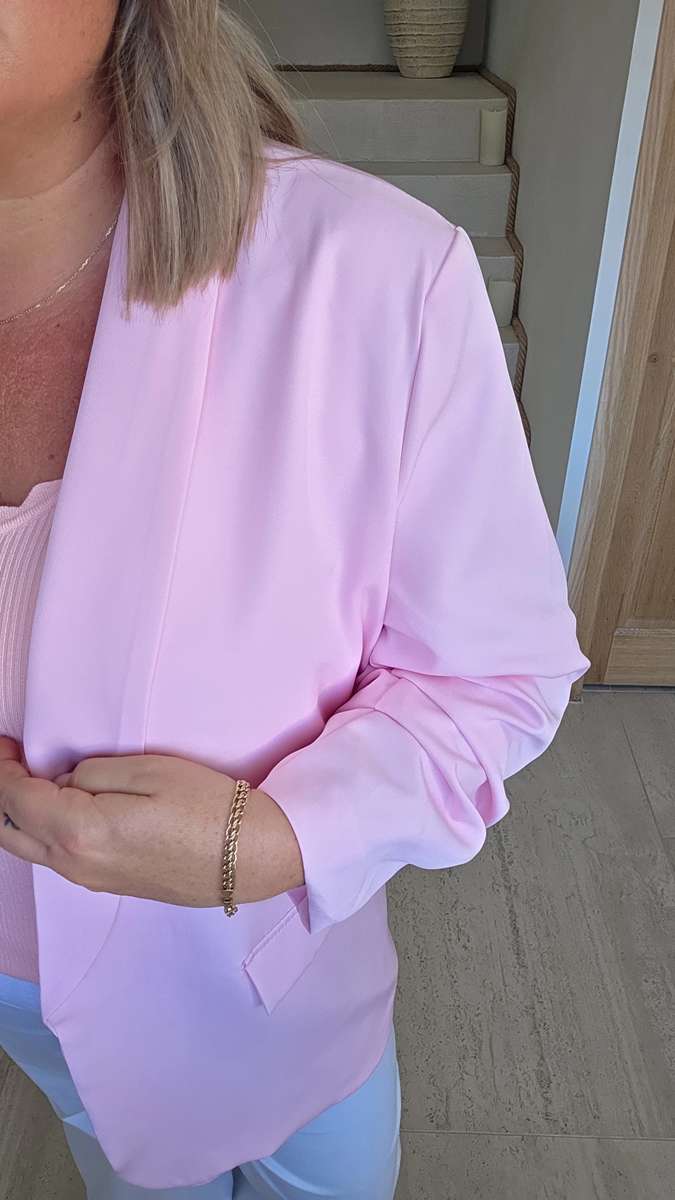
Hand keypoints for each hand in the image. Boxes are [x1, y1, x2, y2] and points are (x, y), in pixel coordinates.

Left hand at [0, 736, 303, 907]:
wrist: (250, 856)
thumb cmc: (206, 808)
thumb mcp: (147, 769)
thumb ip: (92, 773)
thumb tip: (66, 782)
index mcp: (79, 832)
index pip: (15, 800)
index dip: (1, 768)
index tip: (4, 743)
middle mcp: (75, 865)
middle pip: (10, 833)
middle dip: (3, 794)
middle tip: (10, 760)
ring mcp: (91, 880)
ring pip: (31, 848)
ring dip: (23, 813)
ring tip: (40, 777)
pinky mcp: (109, 884)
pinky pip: (58, 857)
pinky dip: (46, 829)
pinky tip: (68, 805)